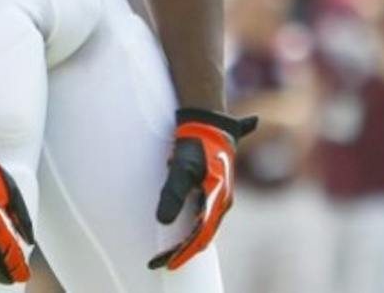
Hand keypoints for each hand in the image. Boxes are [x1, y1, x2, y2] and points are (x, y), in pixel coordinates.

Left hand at [149, 108, 257, 270]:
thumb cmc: (197, 141)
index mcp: (219, 200)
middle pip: (202, 233)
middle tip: (161, 259)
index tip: (165, 264)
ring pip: (202, 222)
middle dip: (182, 247)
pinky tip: (183, 224)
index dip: (182, 252)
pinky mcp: (214, 186)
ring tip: (167, 243)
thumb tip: (163, 221)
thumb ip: (173, 194)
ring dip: (186, 233)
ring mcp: (220, 194)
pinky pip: (202, 211)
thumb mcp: (182, 167)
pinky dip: (191, 221)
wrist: (210, 119)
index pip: (200, 237)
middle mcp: (223, 201)